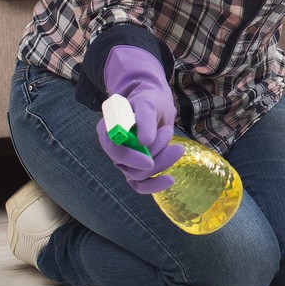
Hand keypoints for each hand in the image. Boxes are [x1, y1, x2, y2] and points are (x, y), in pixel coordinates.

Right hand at [95, 44, 182, 193]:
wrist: (154, 105)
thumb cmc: (148, 100)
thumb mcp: (148, 103)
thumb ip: (145, 117)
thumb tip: (144, 141)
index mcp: (107, 130)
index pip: (114, 150)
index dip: (131, 158)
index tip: (149, 161)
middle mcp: (113, 148)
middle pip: (128, 166)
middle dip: (154, 155)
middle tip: (169, 133)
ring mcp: (123, 161)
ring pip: (138, 175)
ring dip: (161, 162)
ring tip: (176, 146)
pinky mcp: (135, 169)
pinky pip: (141, 185)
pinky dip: (155, 185)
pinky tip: (170, 180)